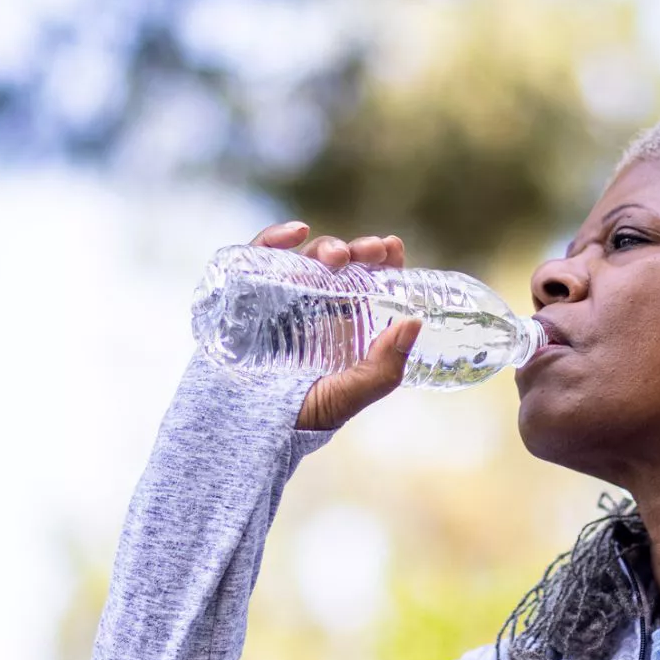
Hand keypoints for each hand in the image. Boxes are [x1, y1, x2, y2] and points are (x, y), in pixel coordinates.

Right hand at [248, 221, 421, 430]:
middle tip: (374, 250)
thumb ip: (383, 368)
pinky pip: (258, 256)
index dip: (381, 263)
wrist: (248, 426)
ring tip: (339, 256)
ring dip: (326, 247)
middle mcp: (312, 306)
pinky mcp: (246, 293)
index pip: (366, 283)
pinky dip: (275, 238)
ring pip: (305, 258)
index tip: (392, 249)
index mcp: (341, 325)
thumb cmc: (299, 416)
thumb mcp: (349, 395)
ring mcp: (279, 297)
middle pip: (339, 265)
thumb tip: (414, 322)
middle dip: (359, 251)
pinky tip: (297, 233)